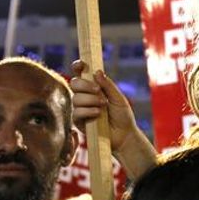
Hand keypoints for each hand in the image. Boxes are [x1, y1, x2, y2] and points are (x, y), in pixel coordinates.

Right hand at [70, 60, 156, 174]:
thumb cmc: (122, 116)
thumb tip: (97, 71)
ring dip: (90, 100)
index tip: (81, 64)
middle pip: (74, 83)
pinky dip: (87, 111)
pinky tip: (97, 113)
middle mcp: (85, 96)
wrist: (124, 135)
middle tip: (98, 90)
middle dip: (85, 85)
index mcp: (94, 87)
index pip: (81, 74)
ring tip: (103, 105)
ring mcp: (80, 108)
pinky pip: (77, 112)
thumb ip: (108, 85)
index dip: (78, 67)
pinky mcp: (78, 121)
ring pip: (75, 98)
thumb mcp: (118, 98)